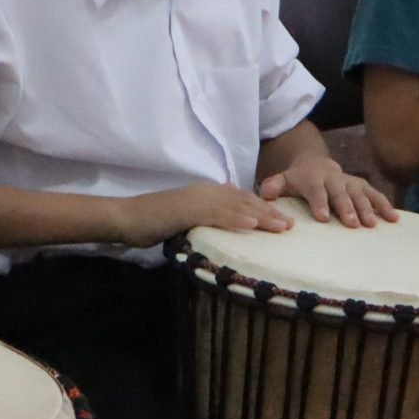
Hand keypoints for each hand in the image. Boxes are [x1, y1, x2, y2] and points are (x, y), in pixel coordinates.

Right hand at [114, 183, 293, 247]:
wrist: (127, 218)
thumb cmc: (153, 221)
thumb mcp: (184, 216)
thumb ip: (206, 215)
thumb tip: (226, 212)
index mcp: (206, 193)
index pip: (241, 201)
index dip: (263, 209)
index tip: (282, 220)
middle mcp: (206, 192)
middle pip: (244, 202)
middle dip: (269, 213)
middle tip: (291, 225)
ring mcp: (198, 199)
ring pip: (236, 208)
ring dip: (261, 217)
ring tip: (281, 226)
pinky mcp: (188, 210)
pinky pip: (217, 215)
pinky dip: (236, 220)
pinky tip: (252, 226)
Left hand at [258, 155, 395, 227]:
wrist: (315, 163)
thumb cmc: (298, 179)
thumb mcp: (283, 179)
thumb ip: (274, 186)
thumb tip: (265, 193)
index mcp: (313, 178)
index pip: (316, 191)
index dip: (320, 203)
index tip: (324, 218)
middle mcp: (334, 179)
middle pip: (341, 194)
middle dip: (347, 208)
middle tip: (352, 223)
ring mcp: (350, 182)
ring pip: (360, 194)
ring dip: (367, 208)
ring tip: (372, 224)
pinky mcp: (362, 186)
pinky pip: (375, 195)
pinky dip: (385, 205)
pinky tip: (394, 219)